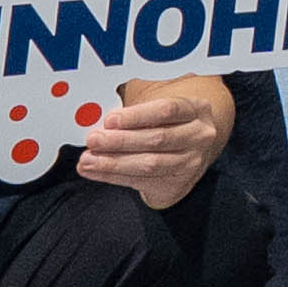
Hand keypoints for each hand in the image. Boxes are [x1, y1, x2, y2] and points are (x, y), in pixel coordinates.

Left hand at [81, 70, 228, 209]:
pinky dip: (114, 177)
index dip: (137, 116)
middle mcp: (199, 136)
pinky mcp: (178, 185)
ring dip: (113, 163)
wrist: (193, 147)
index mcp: (196, 109)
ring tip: (88, 160)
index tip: (110, 120)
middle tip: (93, 140)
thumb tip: (97, 110)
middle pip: (157, 139)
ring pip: (149, 164)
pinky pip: (142, 182)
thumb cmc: (170, 120)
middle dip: (120, 141)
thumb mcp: (159, 101)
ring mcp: (191, 162)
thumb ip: (134, 102)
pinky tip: (95, 171)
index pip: (167, 110)